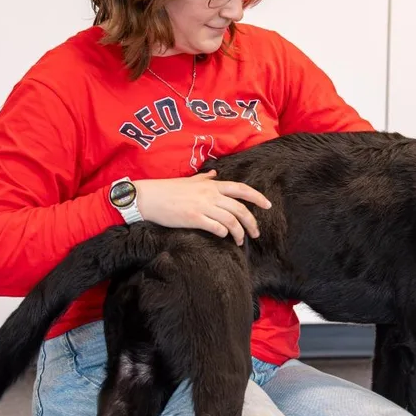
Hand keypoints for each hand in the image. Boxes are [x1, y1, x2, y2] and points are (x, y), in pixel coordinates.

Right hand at [134, 170, 271, 244]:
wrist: (148, 197)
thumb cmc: (167, 189)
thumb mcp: (188, 180)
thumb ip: (204, 178)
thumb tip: (216, 173)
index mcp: (211, 185)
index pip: (241, 189)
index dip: (257, 197)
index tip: (268, 206)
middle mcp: (210, 194)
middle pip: (240, 209)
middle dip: (252, 222)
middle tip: (256, 233)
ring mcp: (202, 206)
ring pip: (231, 221)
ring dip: (239, 233)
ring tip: (239, 241)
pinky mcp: (193, 218)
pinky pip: (216, 227)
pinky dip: (223, 233)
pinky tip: (224, 237)